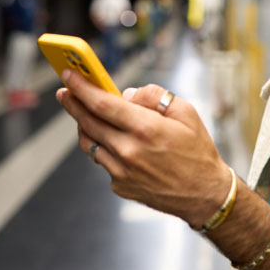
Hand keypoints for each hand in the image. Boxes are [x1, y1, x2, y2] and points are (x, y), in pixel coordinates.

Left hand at [56, 70, 231, 227]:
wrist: (204, 193)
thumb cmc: (198, 151)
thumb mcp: (187, 112)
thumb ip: (155, 97)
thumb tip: (127, 94)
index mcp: (146, 129)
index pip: (103, 104)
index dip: (82, 88)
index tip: (69, 76)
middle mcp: (129, 151)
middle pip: (88, 122)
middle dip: (73, 103)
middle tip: (65, 91)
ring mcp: (121, 171)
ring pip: (90, 143)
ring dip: (85, 125)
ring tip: (87, 114)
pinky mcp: (120, 186)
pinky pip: (103, 161)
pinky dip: (105, 147)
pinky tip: (117, 142)